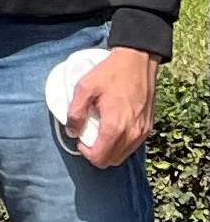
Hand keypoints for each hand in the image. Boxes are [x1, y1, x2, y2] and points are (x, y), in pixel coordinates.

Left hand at [67, 46, 158, 168]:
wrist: (138, 60)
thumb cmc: (110, 73)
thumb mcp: (84, 88)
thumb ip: (75, 112)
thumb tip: (72, 132)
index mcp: (115, 126)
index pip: (99, 158)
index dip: (86, 153)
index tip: (80, 138)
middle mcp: (132, 133)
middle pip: (111, 161)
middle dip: (97, 154)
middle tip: (88, 138)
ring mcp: (143, 131)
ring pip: (123, 155)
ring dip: (109, 150)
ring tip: (100, 133)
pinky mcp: (149, 126)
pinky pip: (133, 145)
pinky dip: (121, 144)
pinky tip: (113, 129)